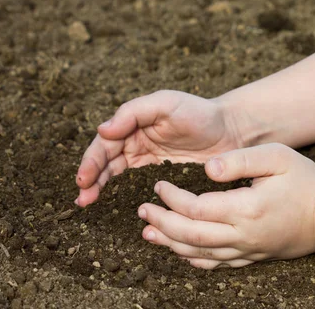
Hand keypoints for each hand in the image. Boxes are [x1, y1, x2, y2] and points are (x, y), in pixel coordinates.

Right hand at [75, 90, 243, 206]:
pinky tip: (116, 209)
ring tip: (88, 204)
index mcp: (133, 125)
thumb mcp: (166, 104)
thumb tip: (103, 130)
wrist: (232, 131)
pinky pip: (138, 188)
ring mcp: (149, 162)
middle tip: (82, 199)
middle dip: (91, 179)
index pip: (105, 144)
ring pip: (118, 177)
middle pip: (106, 163)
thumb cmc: (199, 112)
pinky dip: (124, 197)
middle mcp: (137, 143)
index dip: (91, 161)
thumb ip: (133, 112)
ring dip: (101, 189)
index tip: (83, 179)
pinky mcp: (163, 179)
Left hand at [137, 143, 314, 268]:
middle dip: (162, 223)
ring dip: (170, 243)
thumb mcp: (276, 157)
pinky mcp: (252, 257)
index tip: (158, 184)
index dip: (171, 198)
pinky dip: (192, 259)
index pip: (195, 208)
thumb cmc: (304, 181)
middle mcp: (242, 236)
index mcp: (245, 209)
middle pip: (190, 235)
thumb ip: (239, 160)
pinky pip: (215, 265)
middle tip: (142, 211)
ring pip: (198, 254)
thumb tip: (205, 169)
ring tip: (148, 232)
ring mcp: (247, 251)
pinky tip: (179, 251)